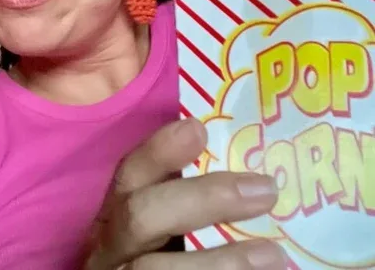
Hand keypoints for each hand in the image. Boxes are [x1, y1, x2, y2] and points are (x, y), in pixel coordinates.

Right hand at [86, 118, 286, 269]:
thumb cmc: (167, 265)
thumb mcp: (165, 235)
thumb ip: (188, 207)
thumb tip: (251, 178)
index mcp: (115, 218)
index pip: (128, 175)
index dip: (157, 152)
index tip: (198, 130)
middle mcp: (112, 249)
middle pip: (139, 216)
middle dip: (200, 200)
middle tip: (264, 191)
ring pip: (152, 269)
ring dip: (218, 261)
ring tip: (273, 255)